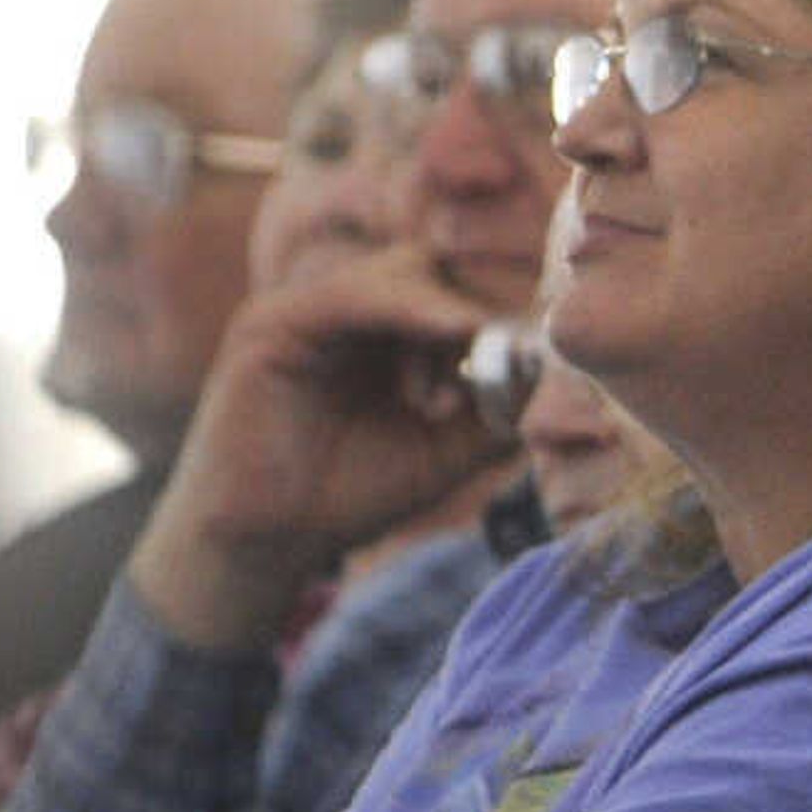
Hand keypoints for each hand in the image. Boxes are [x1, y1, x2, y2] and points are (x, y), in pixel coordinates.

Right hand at [131, 248, 521, 649]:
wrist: (266, 543)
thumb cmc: (347, 497)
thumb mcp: (442, 455)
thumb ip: (493, 414)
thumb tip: (544, 374)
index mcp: (380, 334)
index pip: (450, 290)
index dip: (493, 322)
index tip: (518, 372)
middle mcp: (342, 311)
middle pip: (430, 268)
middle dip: (471, 317)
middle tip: (477, 386)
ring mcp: (305, 309)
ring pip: (398, 272)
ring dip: (443, 320)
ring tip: (442, 396)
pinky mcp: (271, 324)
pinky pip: (348, 295)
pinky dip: (405, 308)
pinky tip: (447, 334)